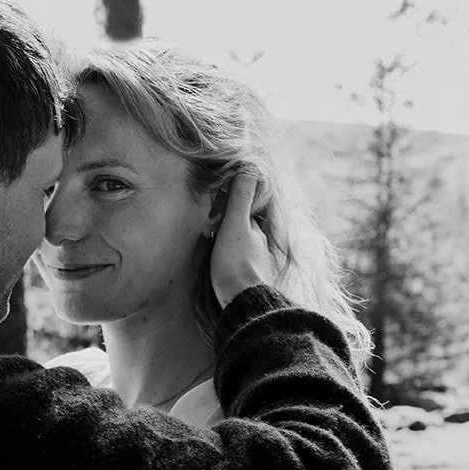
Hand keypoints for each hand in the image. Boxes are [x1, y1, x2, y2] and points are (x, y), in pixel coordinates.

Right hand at [208, 173, 273, 308]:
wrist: (244, 302)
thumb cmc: (237, 263)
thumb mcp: (236, 225)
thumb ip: (241, 197)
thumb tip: (250, 167)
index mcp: (255, 231)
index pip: (241, 212)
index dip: (226, 210)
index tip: (212, 215)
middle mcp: (259, 247)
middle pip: (240, 231)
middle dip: (225, 229)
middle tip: (208, 232)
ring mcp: (257, 266)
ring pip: (240, 249)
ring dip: (226, 247)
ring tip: (213, 252)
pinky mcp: (251, 283)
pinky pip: (239, 266)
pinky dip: (230, 263)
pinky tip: (222, 271)